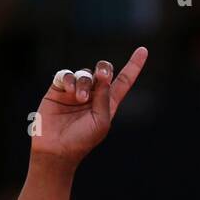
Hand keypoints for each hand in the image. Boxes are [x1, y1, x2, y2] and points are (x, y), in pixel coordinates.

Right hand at [31, 48, 147, 166]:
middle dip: (104, 69)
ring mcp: (75, 91)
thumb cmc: (81, 141)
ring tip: (80, 98)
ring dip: (84, 83)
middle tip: (102, 75)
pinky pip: (66, 74)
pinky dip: (70, 79)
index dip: (133, 66)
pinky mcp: (58, 90)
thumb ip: (104, 98)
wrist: (56, 149)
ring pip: (85, 74)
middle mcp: (93, 95)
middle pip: (103, 71)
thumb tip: (103, 74)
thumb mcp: (101, 121)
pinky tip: (70, 91)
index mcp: (107, 104)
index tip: (143, 50)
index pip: (123, 82)